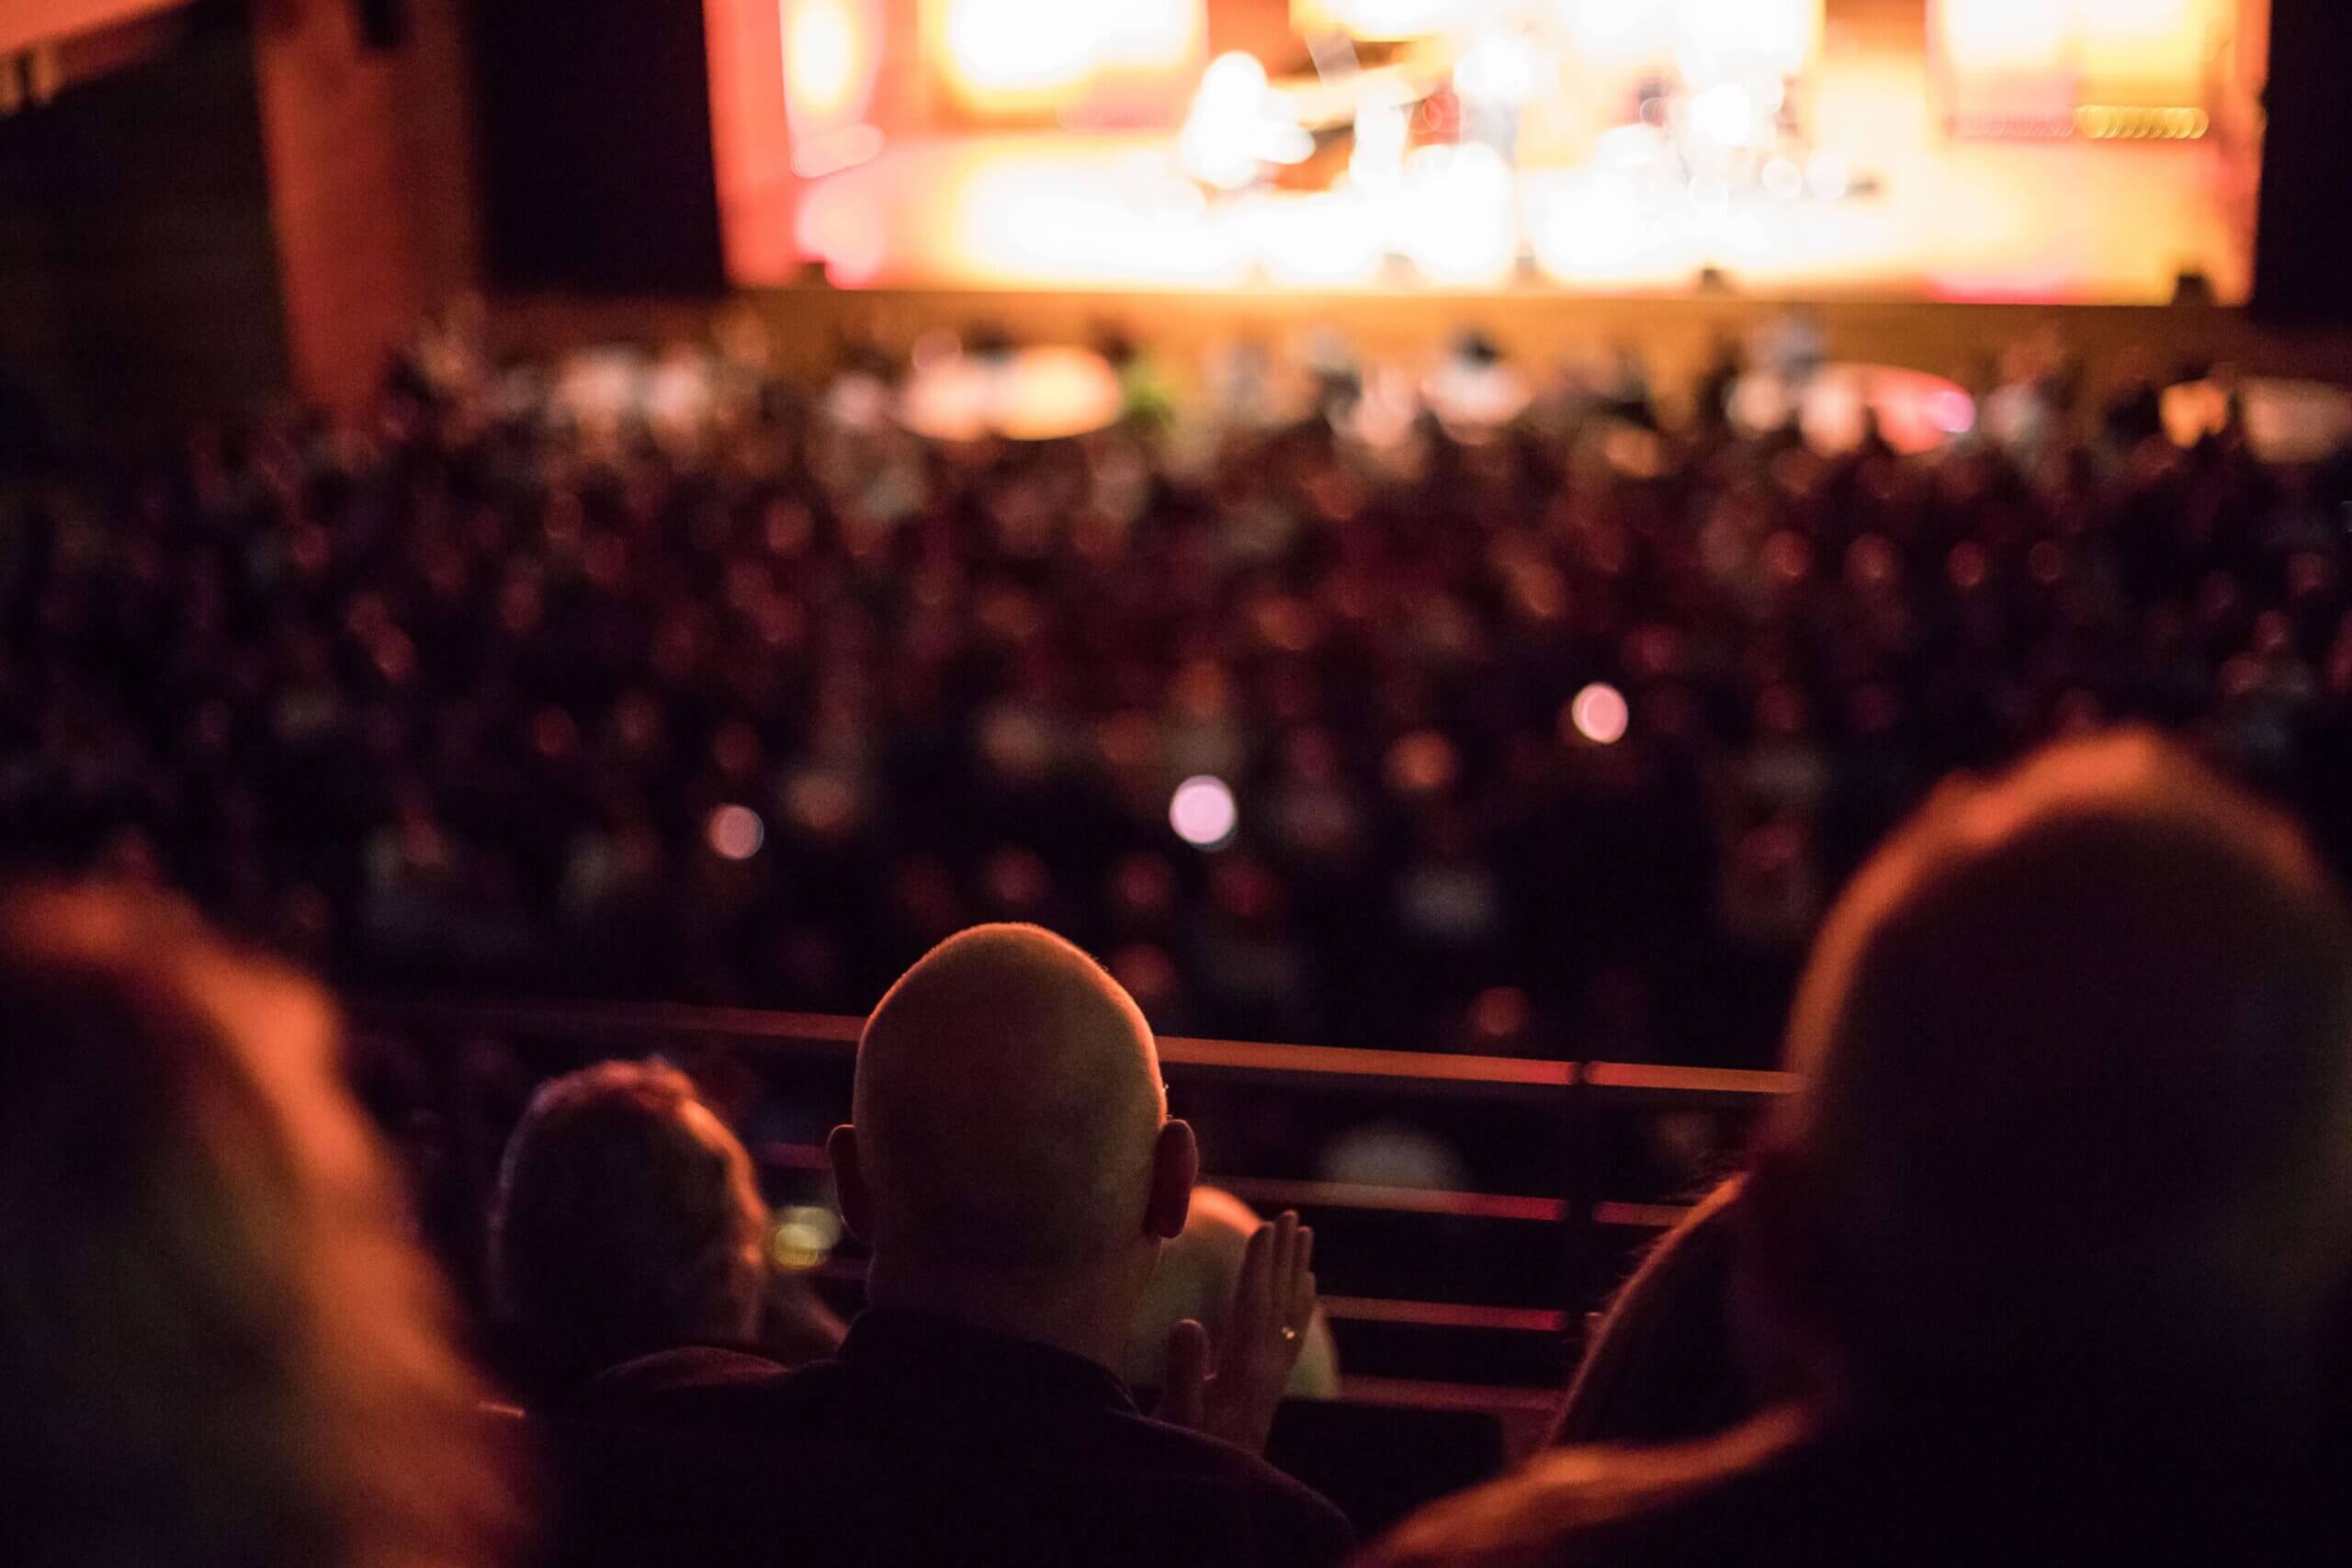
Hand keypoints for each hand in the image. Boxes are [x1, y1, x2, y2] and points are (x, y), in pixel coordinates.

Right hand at [1158, 1209, 1316, 1454]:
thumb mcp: (1176, 1419)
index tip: (1265, 1228)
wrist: (1219, 1499)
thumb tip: (1190, 1321)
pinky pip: (1293, 1334)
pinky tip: (1308, 1289)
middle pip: (1280, 1301)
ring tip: (1306, 1236)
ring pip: (1291, 1313)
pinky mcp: (1269, 1387)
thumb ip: (1183, 1373)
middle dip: (1284, 1258)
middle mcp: (1265, 1369)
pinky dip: (1302, 1304)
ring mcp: (1271, 1378)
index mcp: (1242, 1371)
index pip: (1253, 1305)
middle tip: (1291, 1216)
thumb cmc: (1187, 1456)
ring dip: (1297, 1272)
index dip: (1258, 1266)